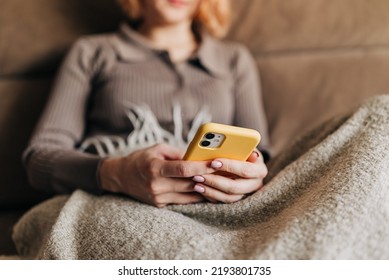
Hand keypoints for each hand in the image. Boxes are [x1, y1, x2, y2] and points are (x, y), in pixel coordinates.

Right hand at [99, 143, 215, 206]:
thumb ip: (179, 154)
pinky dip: (196, 196)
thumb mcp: (158, 149)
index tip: (216, 162)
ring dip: (206, 189)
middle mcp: (156, 185)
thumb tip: (199, 158)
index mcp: (155, 168)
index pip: (183, 169)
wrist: (121, 176)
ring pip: (189, 195)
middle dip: (208, 177)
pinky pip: (183, 201)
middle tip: (225, 171)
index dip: (201, 167)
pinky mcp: (160, 205)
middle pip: (189, 183)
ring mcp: (158, 198)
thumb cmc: (141, 158)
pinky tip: (208, 190)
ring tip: (221, 181)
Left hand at [191, 151, 267, 202]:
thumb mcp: (243, 146)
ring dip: (210, 190)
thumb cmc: (241, 151)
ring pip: (228, 197)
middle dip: (215, 181)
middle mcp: (255, 183)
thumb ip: (241, 147)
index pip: (246, 170)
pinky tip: (199, 188)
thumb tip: (246, 151)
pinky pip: (222, 201)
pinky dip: (210, 195)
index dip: (230, 166)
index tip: (213, 162)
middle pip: (235, 187)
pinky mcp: (235, 199)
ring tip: (196, 182)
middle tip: (199, 175)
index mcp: (259, 169)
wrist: (242, 161)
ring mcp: (245, 193)